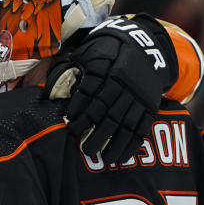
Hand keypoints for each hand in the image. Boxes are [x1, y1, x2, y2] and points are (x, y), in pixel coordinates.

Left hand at [45, 13, 177, 163]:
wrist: (146, 47)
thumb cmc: (111, 51)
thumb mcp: (92, 51)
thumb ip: (75, 66)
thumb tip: (53, 85)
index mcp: (109, 70)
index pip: (92, 91)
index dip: (81, 106)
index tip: (71, 120)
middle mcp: (125, 84)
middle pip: (108, 112)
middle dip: (94, 132)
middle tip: (82, 149)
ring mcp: (139, 97)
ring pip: (126, 123)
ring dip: (113, 143)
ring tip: (100, 157)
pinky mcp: (150, 106)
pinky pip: (142, 127)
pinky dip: (131, 144)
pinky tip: (121, 157)